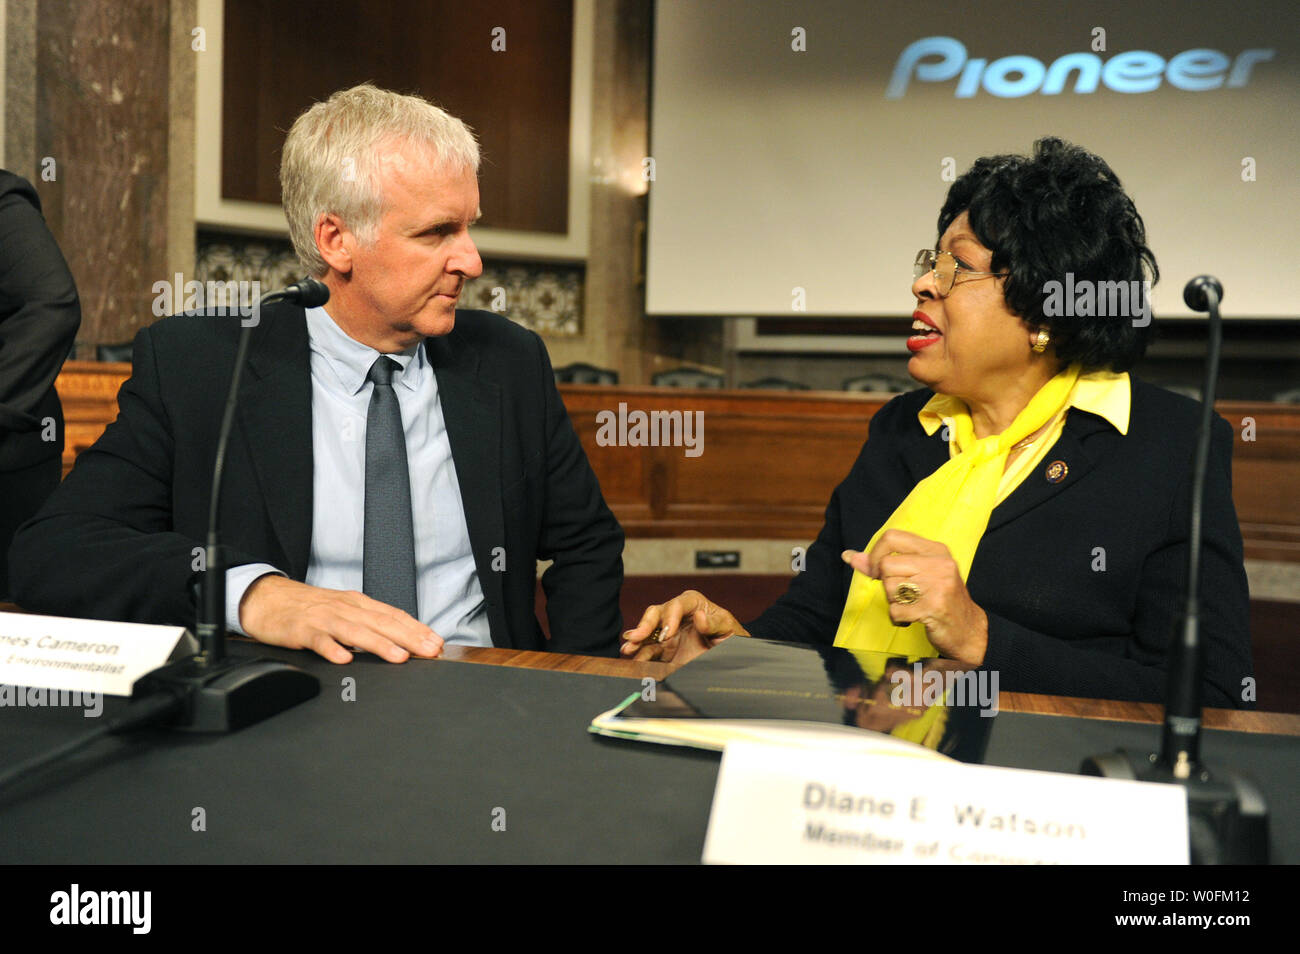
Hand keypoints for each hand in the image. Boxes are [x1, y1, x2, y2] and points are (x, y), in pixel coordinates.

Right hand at [239, 575, 443, 663]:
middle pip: (382, 623)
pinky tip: (344, 659)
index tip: (437, 642)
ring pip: (356, 631)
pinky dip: (332, 649)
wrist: (268, 598)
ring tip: (399, 657)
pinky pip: (318, 640)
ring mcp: (323, 619)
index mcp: (358, 604)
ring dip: (380, 645)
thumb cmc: (310, 608)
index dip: (417, 629)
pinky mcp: (301, 630)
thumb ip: (369, 624)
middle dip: (410, 638)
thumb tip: (401, 640)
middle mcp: (345, 608)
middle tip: (431, 651)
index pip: (394, 615)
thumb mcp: (344, 610)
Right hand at [620, 589, 749, 663]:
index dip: (670, 617)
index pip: (677, 604)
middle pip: (656, 613)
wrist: (733, 656)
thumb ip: (714, 623)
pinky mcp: (665, 649)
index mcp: (693, 603)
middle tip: (636, 637)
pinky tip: (634, 660)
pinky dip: (641, 654)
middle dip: (644, 625)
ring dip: (636, 640)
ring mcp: (669, 632)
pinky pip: (650, 650)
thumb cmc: (730, 636)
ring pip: (648, 632)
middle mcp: (677, 615)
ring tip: (628, 649)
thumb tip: (699, 617)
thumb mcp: (728, 628)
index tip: (668, 633)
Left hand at [842, 529, 987, 665]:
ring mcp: (938, 585)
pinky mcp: (934, 607)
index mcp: (935, 550)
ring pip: (889, 588)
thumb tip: (849, 556)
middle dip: (887, 585)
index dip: (875, 555)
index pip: (892, 537)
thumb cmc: (940, 599)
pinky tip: (913, 618)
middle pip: (886, 566)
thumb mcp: (918, 573)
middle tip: (903, 595)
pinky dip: (898, 618)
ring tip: (912, 606)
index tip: (877, 571)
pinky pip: (896, 610)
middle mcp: (939, 563)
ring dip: (894, 603)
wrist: (970, 631)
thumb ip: (883, 563)